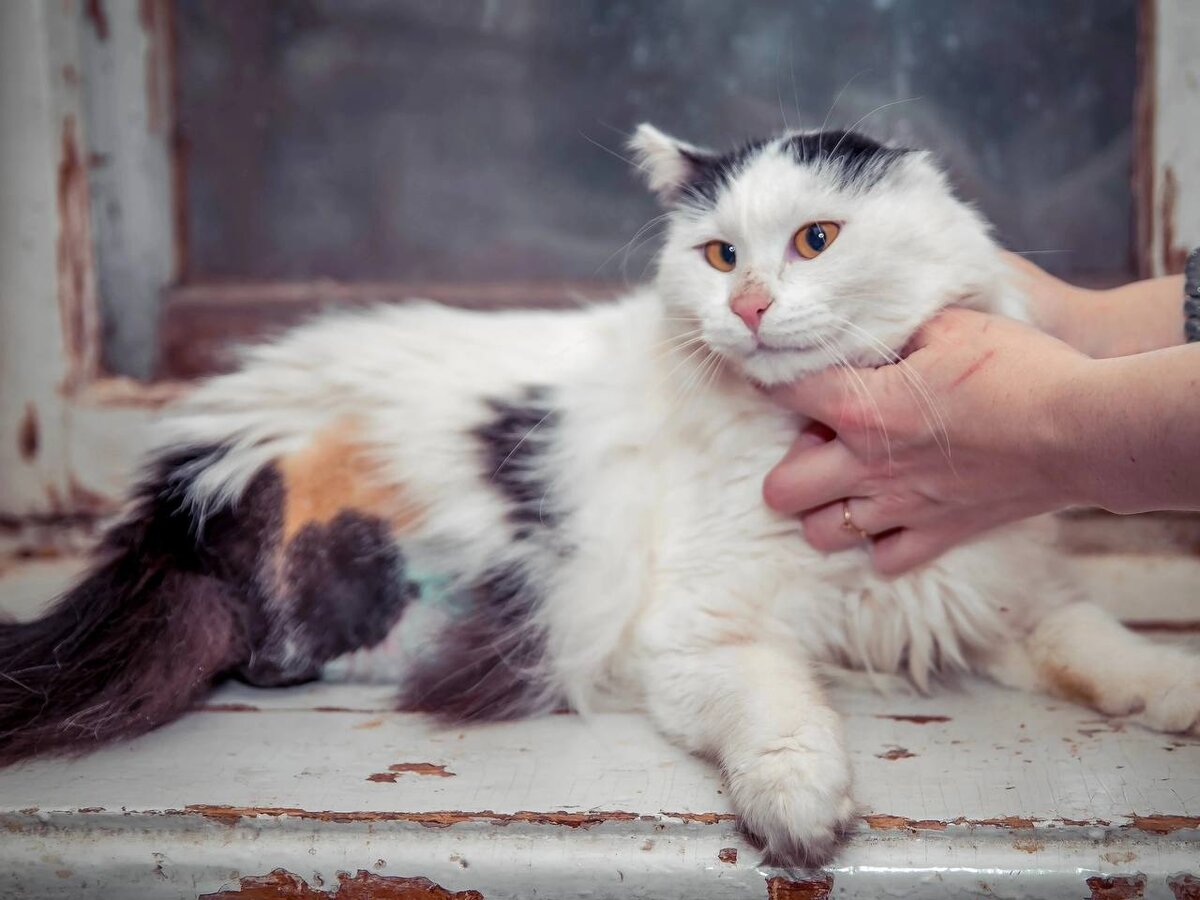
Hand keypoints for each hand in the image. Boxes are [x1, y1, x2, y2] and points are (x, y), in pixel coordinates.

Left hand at [763, 307, 1091, 574]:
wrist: (1081, 431)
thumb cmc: (1019, 370)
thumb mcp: (950, 325)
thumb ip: (895, 332)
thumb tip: (869, 332)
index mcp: (861, 408)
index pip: (782, 394)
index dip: (773, 378)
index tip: (780, 373)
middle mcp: (868, 466)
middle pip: (780, 490)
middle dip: (786, 465)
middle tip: (815, 444)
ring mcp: (901, 508)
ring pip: (820, 533)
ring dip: (823, 509)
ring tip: (846, 482)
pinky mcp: (938, 536)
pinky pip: (883, 559)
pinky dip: (878, 542)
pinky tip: (892, 512)